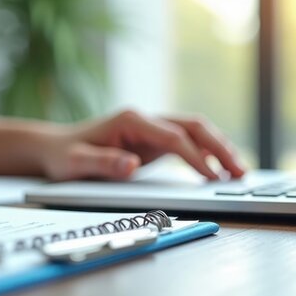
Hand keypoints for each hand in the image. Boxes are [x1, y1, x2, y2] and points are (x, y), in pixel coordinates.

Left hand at [42, 110, 246, 180]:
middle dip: (219, 147)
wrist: (54, 148)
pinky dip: (206, 153)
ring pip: (194, 131)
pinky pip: (187, 143)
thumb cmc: (64, 156)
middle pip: (193, 126)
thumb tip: (132, 165)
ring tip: (239, 172)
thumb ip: (103, 163)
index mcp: (130, 120)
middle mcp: (144, 119)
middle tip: (240, 171)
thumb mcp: (76, 163)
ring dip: (218, 148)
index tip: (212, 177)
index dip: (196, 156)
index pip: (174, 136)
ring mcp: (150, 128)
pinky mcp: (152, 140)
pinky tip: (219, 170)